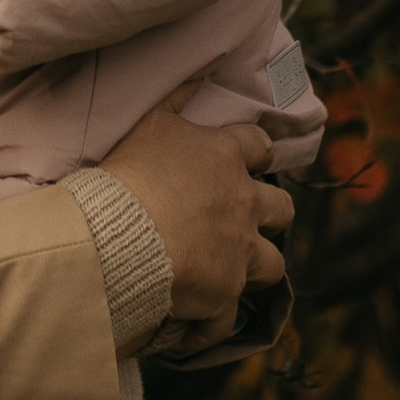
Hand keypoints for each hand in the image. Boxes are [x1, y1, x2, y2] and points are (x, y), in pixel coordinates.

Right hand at [98, 103, 292, 333]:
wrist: (118, 234)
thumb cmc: (129, 173)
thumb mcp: (151, 120)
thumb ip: (179, 94)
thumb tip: (203, 67)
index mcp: (225, 157)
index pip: (259, 146)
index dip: (257, 152)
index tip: (251, 158)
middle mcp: (243, 203)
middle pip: (281, 207)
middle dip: (271, 212)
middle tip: (248, 218)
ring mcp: (239, 252)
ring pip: (273, 264)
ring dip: (257, 267)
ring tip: (236, 272)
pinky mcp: (224, 293)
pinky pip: (227, 319)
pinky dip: (212, 326)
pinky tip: (195, 332)